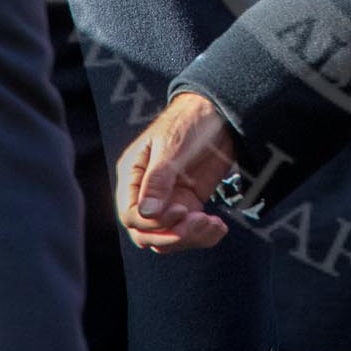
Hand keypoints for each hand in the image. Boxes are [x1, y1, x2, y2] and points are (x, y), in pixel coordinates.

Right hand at [115, 92, 236, 251]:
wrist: (220, 112)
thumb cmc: (190, 120)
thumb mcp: (172, 146)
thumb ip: (158, 179)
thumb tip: (146, 213)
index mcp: (134, 175)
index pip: (131, 215)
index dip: (153, 223)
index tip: (181, 212)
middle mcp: (147, 193)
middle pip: (146, 233)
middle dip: (172, 235)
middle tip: (200, 222)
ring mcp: (169, 201)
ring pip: (168, 238)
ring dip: (190, 238)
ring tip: (214, 224)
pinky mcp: (189, 205)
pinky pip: (189, 232)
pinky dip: (204, 236)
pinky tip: (219, 227)